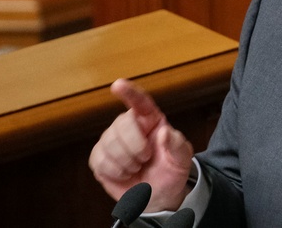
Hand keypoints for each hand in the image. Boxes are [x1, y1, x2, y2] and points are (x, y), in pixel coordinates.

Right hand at [89, 79, 193, 211]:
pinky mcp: (99, 157)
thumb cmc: (171, 171)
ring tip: (137, 167)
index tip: (118, 85)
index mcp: (151, 120)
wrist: (159, 196)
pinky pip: (99, 159)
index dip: (129, 92)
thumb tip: (165, 132)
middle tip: (146, 159)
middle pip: (121, 124)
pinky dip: (114, 171)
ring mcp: (112, 141)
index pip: (140, 102)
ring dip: (125, 161)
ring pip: (108, 142)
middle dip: (135, 146)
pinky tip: (124, 174)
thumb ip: (177, 145)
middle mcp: (130, 126)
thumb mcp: (182, 159)